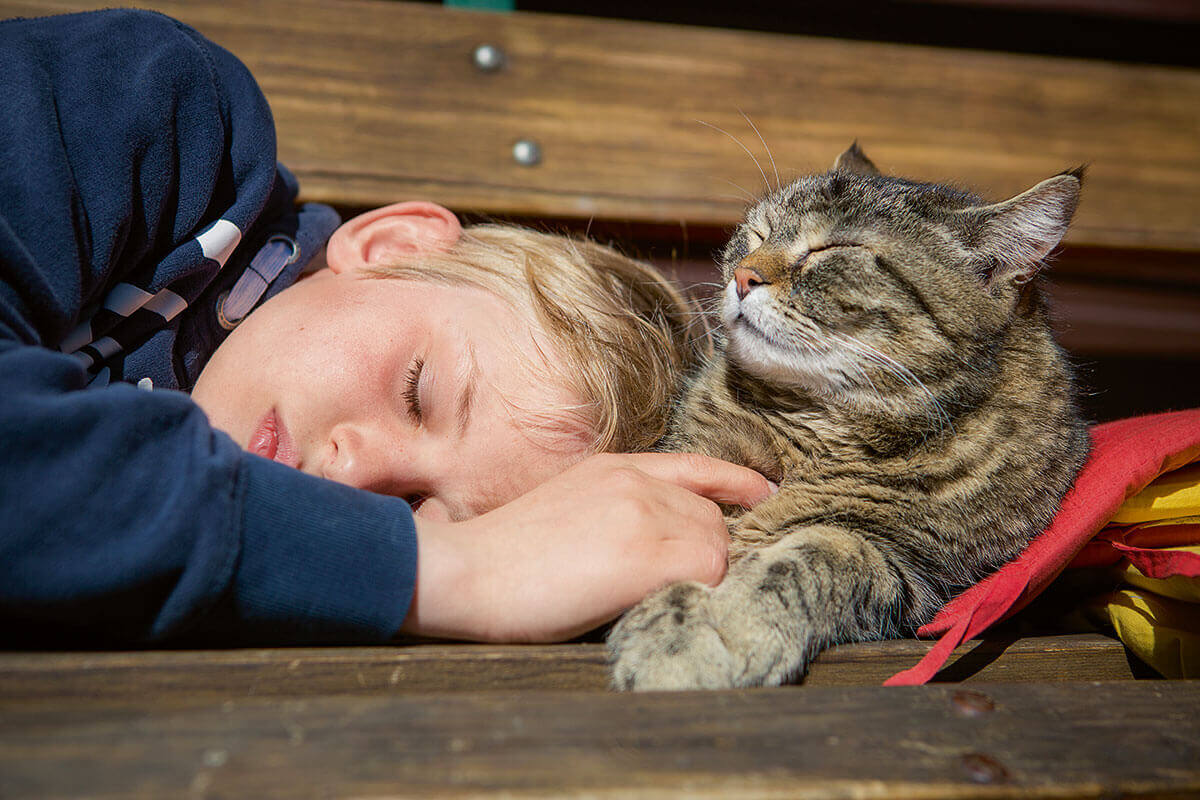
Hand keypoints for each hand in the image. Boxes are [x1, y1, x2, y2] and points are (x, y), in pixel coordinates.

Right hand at [398, 452, 773, 641]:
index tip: (764, 494)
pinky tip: (663, 610)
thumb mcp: (565, 509)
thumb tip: (651, 547)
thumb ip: (615, 514)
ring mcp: (643, 513)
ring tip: (658, 606)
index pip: (695, 465)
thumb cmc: (502, 557)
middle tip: (677, 593)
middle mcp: (636, 481)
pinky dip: (698, 596)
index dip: (736, 481)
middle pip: (712, 519)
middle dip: (707, 557)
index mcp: (613, 467)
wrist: (465, 571)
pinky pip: (707, 574)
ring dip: (700, 581)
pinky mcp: (646, 553)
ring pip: (715, 548)